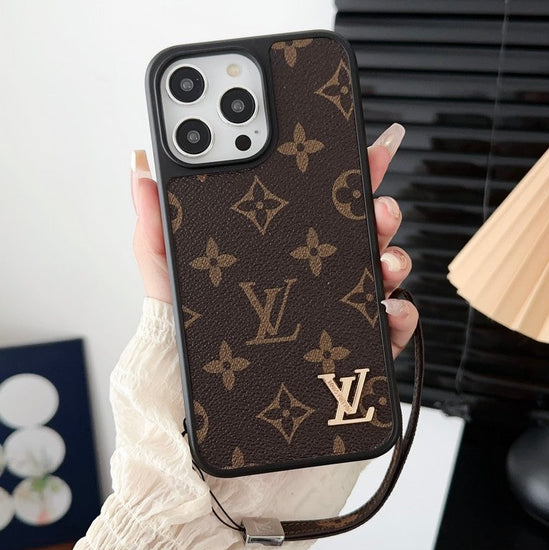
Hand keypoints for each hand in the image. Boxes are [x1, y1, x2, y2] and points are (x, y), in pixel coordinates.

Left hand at [131, 123, 418, 357]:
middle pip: (363, 233)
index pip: (321, 203)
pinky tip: (389, 310)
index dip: (349, 173)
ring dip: (395, 259)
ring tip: (384, 260)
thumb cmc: (189, 333)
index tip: (367, 151)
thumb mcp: (167, 272)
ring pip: (382, 274)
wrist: (199, 394)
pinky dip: (400, 318)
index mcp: (280, 249)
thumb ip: (156, 223)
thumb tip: (142, 171)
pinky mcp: (349, 349)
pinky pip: (388, 331)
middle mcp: (314, 274)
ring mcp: (335, 310)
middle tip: (378, 206)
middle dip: (381, 211)